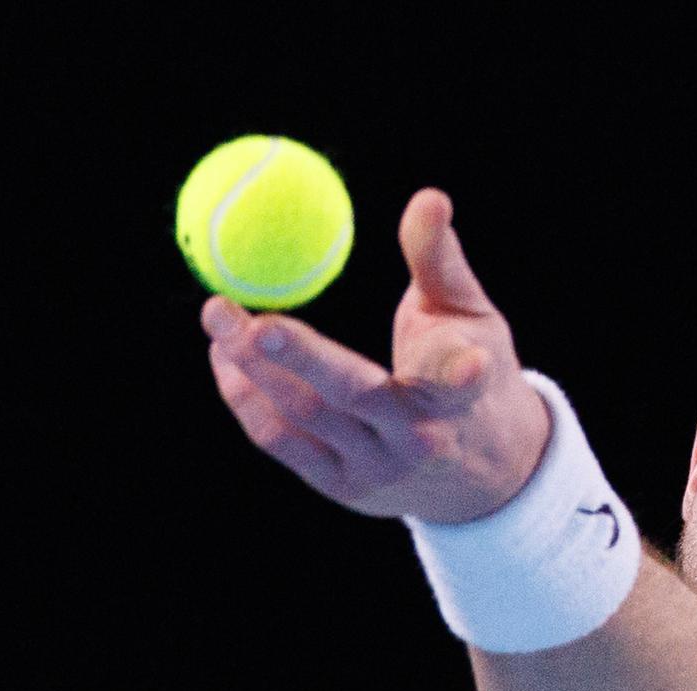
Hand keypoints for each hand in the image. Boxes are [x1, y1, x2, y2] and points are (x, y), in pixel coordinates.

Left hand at [201, 188, 552, 523]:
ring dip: (250, 367)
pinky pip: (281, 440)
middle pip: (353, 395)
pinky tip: (227, 357)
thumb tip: (429, 197)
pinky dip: (247, 397)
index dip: (459, 372)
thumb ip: (441, 262)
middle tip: (244, 317)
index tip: (467, 359)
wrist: (480, 470)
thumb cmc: (472, 371)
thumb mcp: (473, 318)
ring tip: (217, 315)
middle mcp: (419, 439)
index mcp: (461, 397)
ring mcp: (376, 469)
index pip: (457, 382)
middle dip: (296, 357)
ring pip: (302, 416)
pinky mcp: (342, 487)